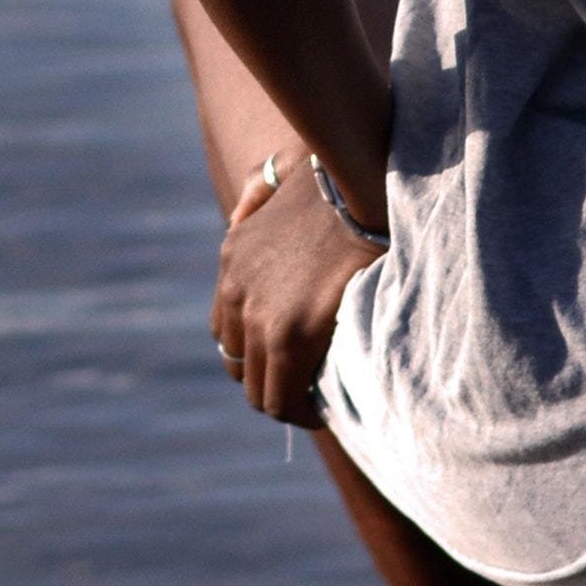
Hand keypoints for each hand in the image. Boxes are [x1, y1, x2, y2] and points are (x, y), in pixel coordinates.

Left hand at [212, 158, 382, 428]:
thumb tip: (241, 208)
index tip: (291, 360)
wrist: (358, 182)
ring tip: (319, 404)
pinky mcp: (288, 335)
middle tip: (309, 387)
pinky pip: (284, 398)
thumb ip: (256, 193)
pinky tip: (326, 410)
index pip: (227, 329)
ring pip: (259, 390)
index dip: (257, 351)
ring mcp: (258, 317)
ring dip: (287, 401)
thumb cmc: (334, 176)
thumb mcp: (278, 174)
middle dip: (271, 380)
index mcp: (233, 257)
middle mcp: (235, 290)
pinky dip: (302, 411)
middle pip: (237, 364)